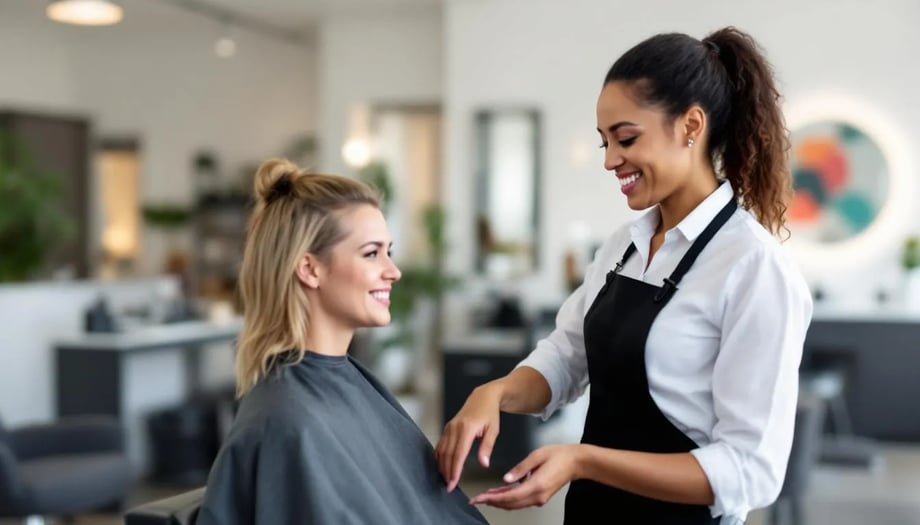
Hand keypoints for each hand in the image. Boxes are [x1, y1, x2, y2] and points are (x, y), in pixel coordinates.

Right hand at [435, 383, 502, 491]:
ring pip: (442, 451)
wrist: (482, 397)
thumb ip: (487, 447)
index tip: (453, 483)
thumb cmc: (490, 414)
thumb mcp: (493, 430)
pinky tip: (441, 467)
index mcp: (467, 428)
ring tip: (445, 480)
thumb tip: (484, 464)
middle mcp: (454, 428)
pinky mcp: (447, 428)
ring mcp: (449, 427)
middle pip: (448, 454)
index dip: (455, 470)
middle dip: (447, 472)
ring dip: (442, 466)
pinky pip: (440, 445)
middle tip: (448, 487)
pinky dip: (439, 457)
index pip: (458, 454)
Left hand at [468, 444, 582, 508]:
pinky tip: (501, 494)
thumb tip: (505, 479)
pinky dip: (509, 499)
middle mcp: (537, 496)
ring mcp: (540, 498)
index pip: (509, 496)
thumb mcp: (537, 456)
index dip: (492, 498)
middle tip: (477, 498)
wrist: (577, 462)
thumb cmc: (559, 455)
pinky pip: (521, 501)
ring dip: (500, 501)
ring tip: (485, 496)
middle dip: (492, 501)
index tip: (479, 498)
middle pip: (510, 504)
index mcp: (536, 485)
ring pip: (515, 504)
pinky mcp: (541, 496)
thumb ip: (520, 468)